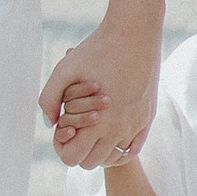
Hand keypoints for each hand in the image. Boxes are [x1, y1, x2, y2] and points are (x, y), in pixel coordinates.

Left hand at [40, 18, 158, 170]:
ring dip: (98, 148)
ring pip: (113, 158)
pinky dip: (118, 146)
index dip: (62, 146)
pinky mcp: (147, 117)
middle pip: (91, 162)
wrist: (134, 33)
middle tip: (76, 125)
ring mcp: (137, 125)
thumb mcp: (64, 70)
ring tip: (91, 126)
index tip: (63, 126)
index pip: (73, 159)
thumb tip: (49, 124)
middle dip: (79, 148)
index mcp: (98, 122)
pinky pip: (133, 148)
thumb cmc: (97, 49)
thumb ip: (49, 99)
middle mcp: (119, 129)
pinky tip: (109, 129)